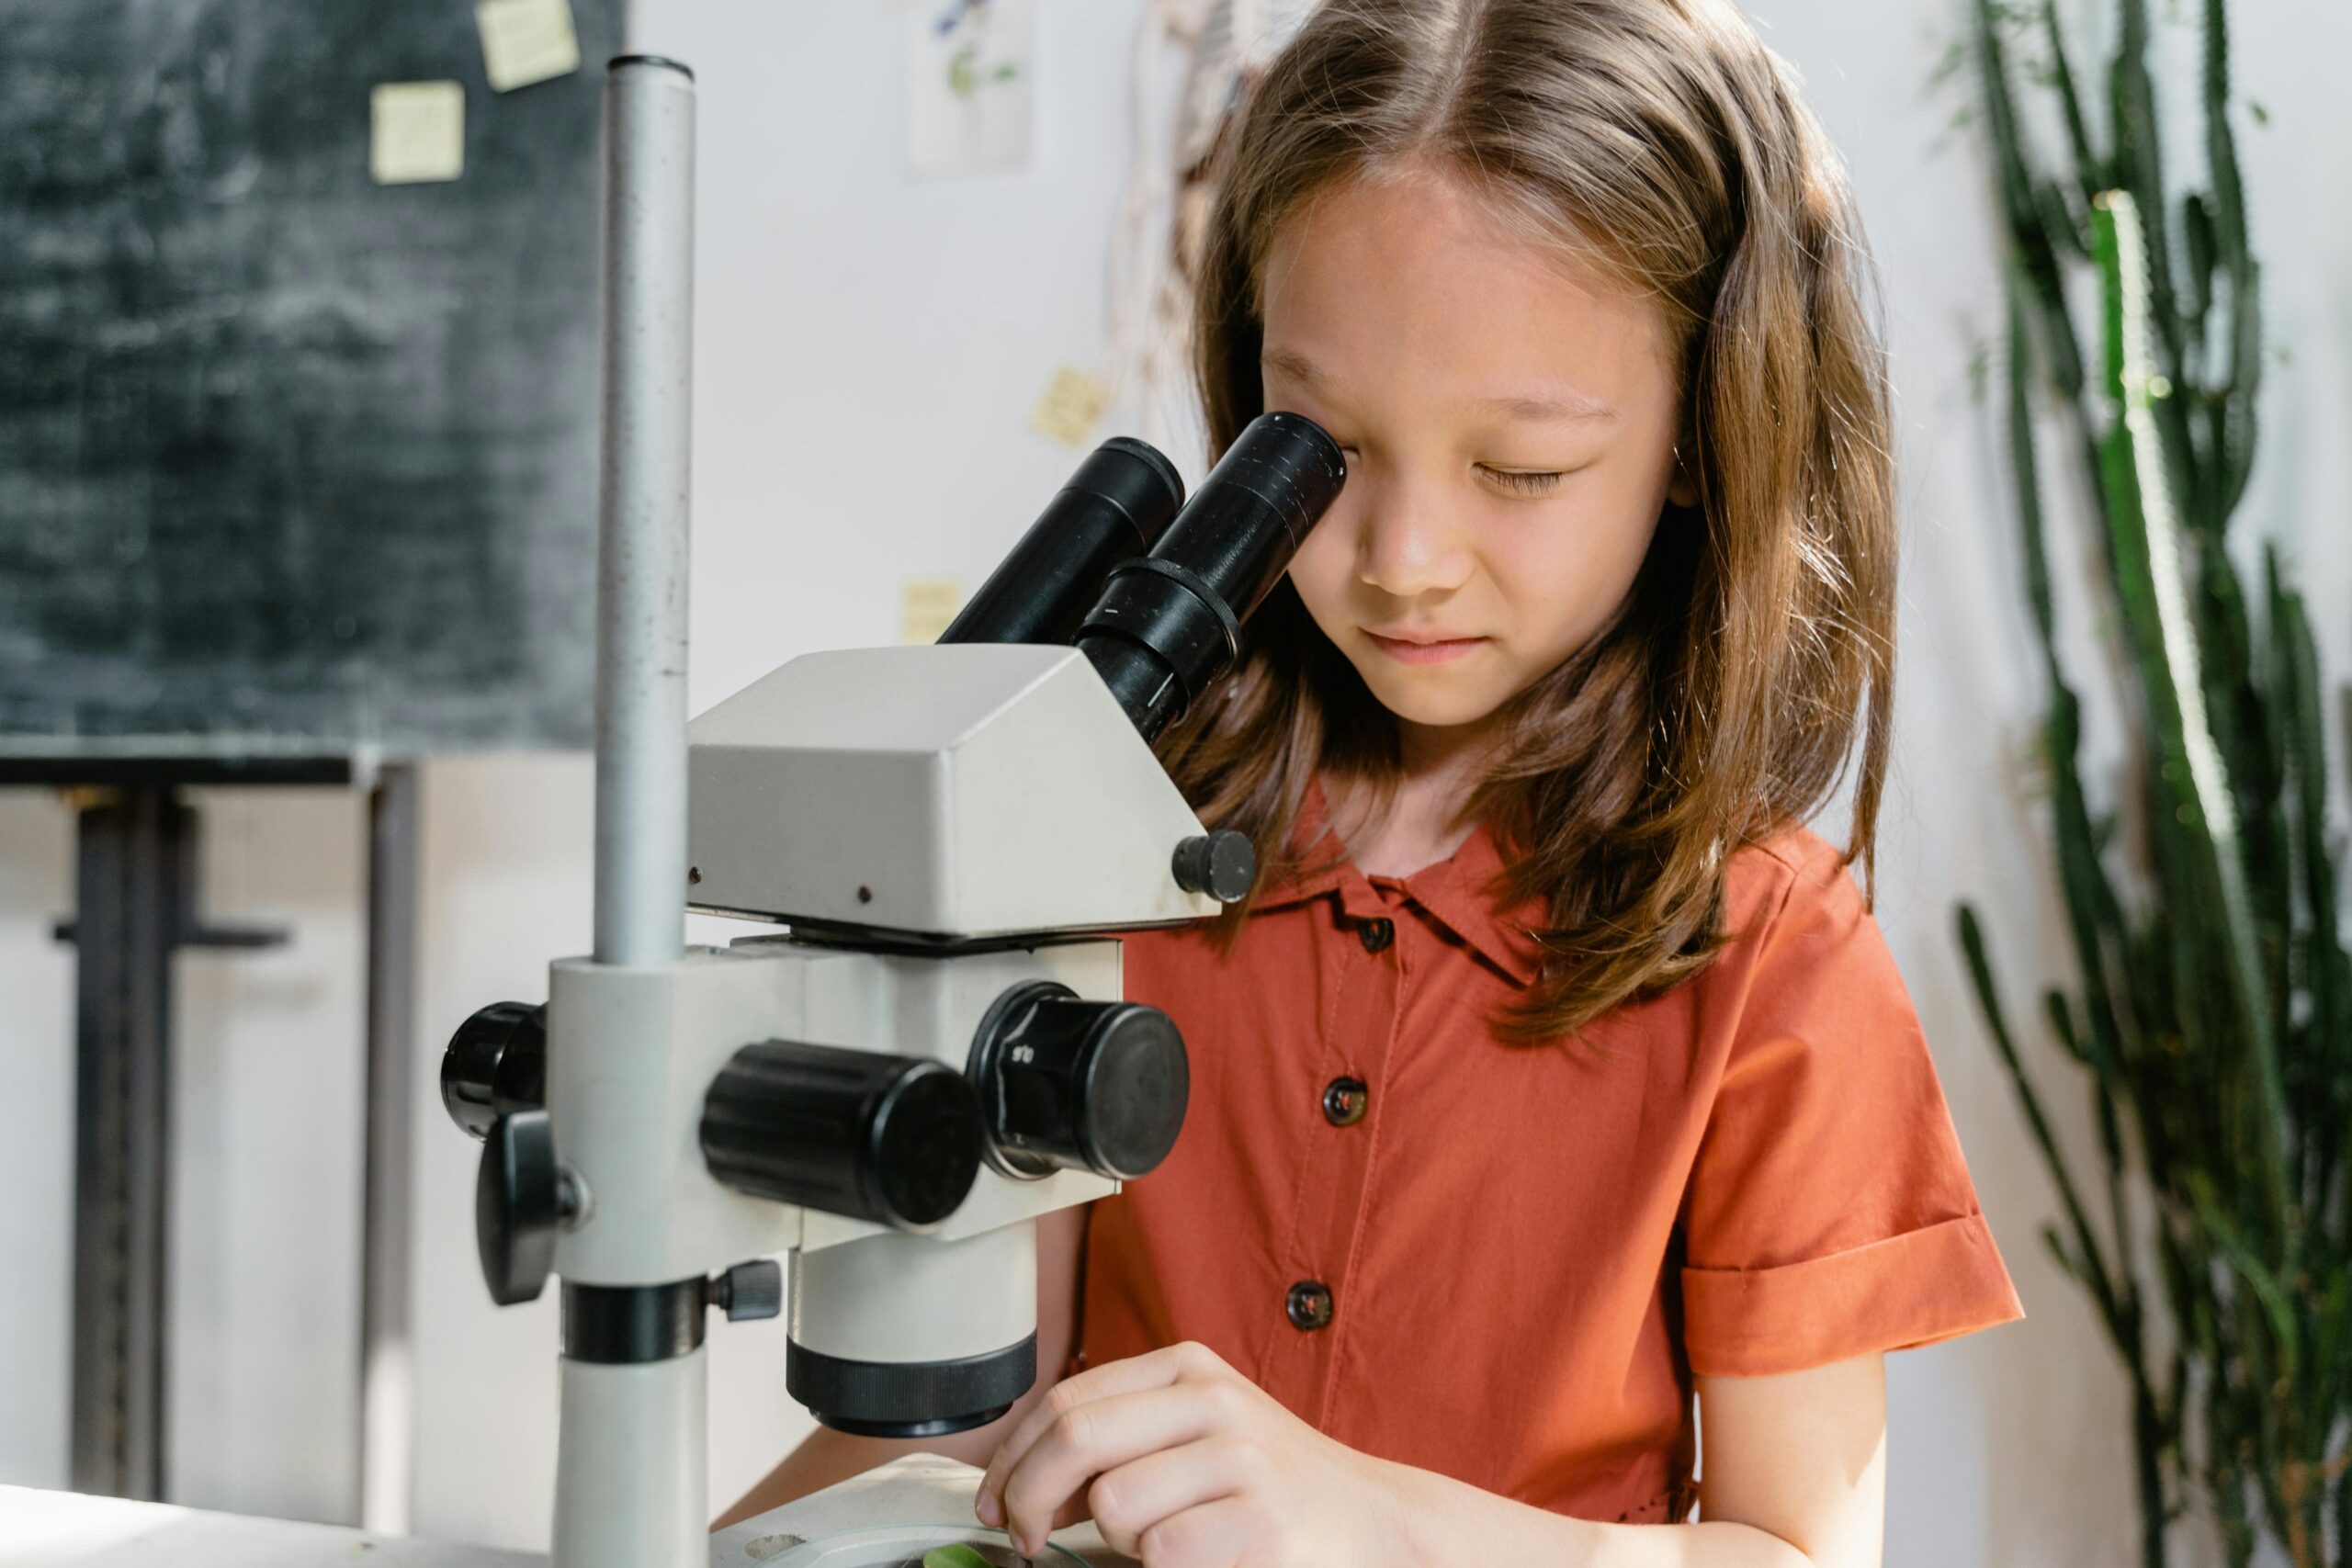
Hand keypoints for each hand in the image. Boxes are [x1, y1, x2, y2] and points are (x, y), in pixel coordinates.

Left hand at [973, 1341, 1416, 1566]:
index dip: (1011, 1458)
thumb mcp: (1198, 1432)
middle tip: (1028, 1538)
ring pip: (1113, 1504)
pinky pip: (1162, 1553)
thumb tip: (1017, 1479)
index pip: (1064, 1401)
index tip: (993, 1502)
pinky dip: (1163, 1567)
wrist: (1376, 1525)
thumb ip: (1121, 1435)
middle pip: (1074, 1439)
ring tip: (1157, 1542)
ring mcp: (1241, 1459)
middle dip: (1028, 1499)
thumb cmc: (1270, 1485)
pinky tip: (1199, 1558)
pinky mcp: (1261, 1522)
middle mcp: (1213, 1400)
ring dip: (1116, 1541)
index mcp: (1187, 1369)